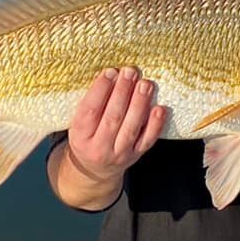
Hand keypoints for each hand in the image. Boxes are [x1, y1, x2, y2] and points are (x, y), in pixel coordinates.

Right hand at [66, 67, 166, 183]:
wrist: (95, 169)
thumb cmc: (88, 137)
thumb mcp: (79, 123)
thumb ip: (91, 103)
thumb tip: (112, 74)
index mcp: (80, 136)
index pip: (90, 110)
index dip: (100, 89)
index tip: (110, 71)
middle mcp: (99, 147)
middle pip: (112, 117)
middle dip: (123, 92)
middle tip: (130, 72)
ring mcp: (119, 153)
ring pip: (131, 128)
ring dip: (139, 104)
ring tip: (145, 84)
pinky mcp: (136, 155)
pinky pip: (147, 140)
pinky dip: (155, 124)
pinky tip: (159, 108)